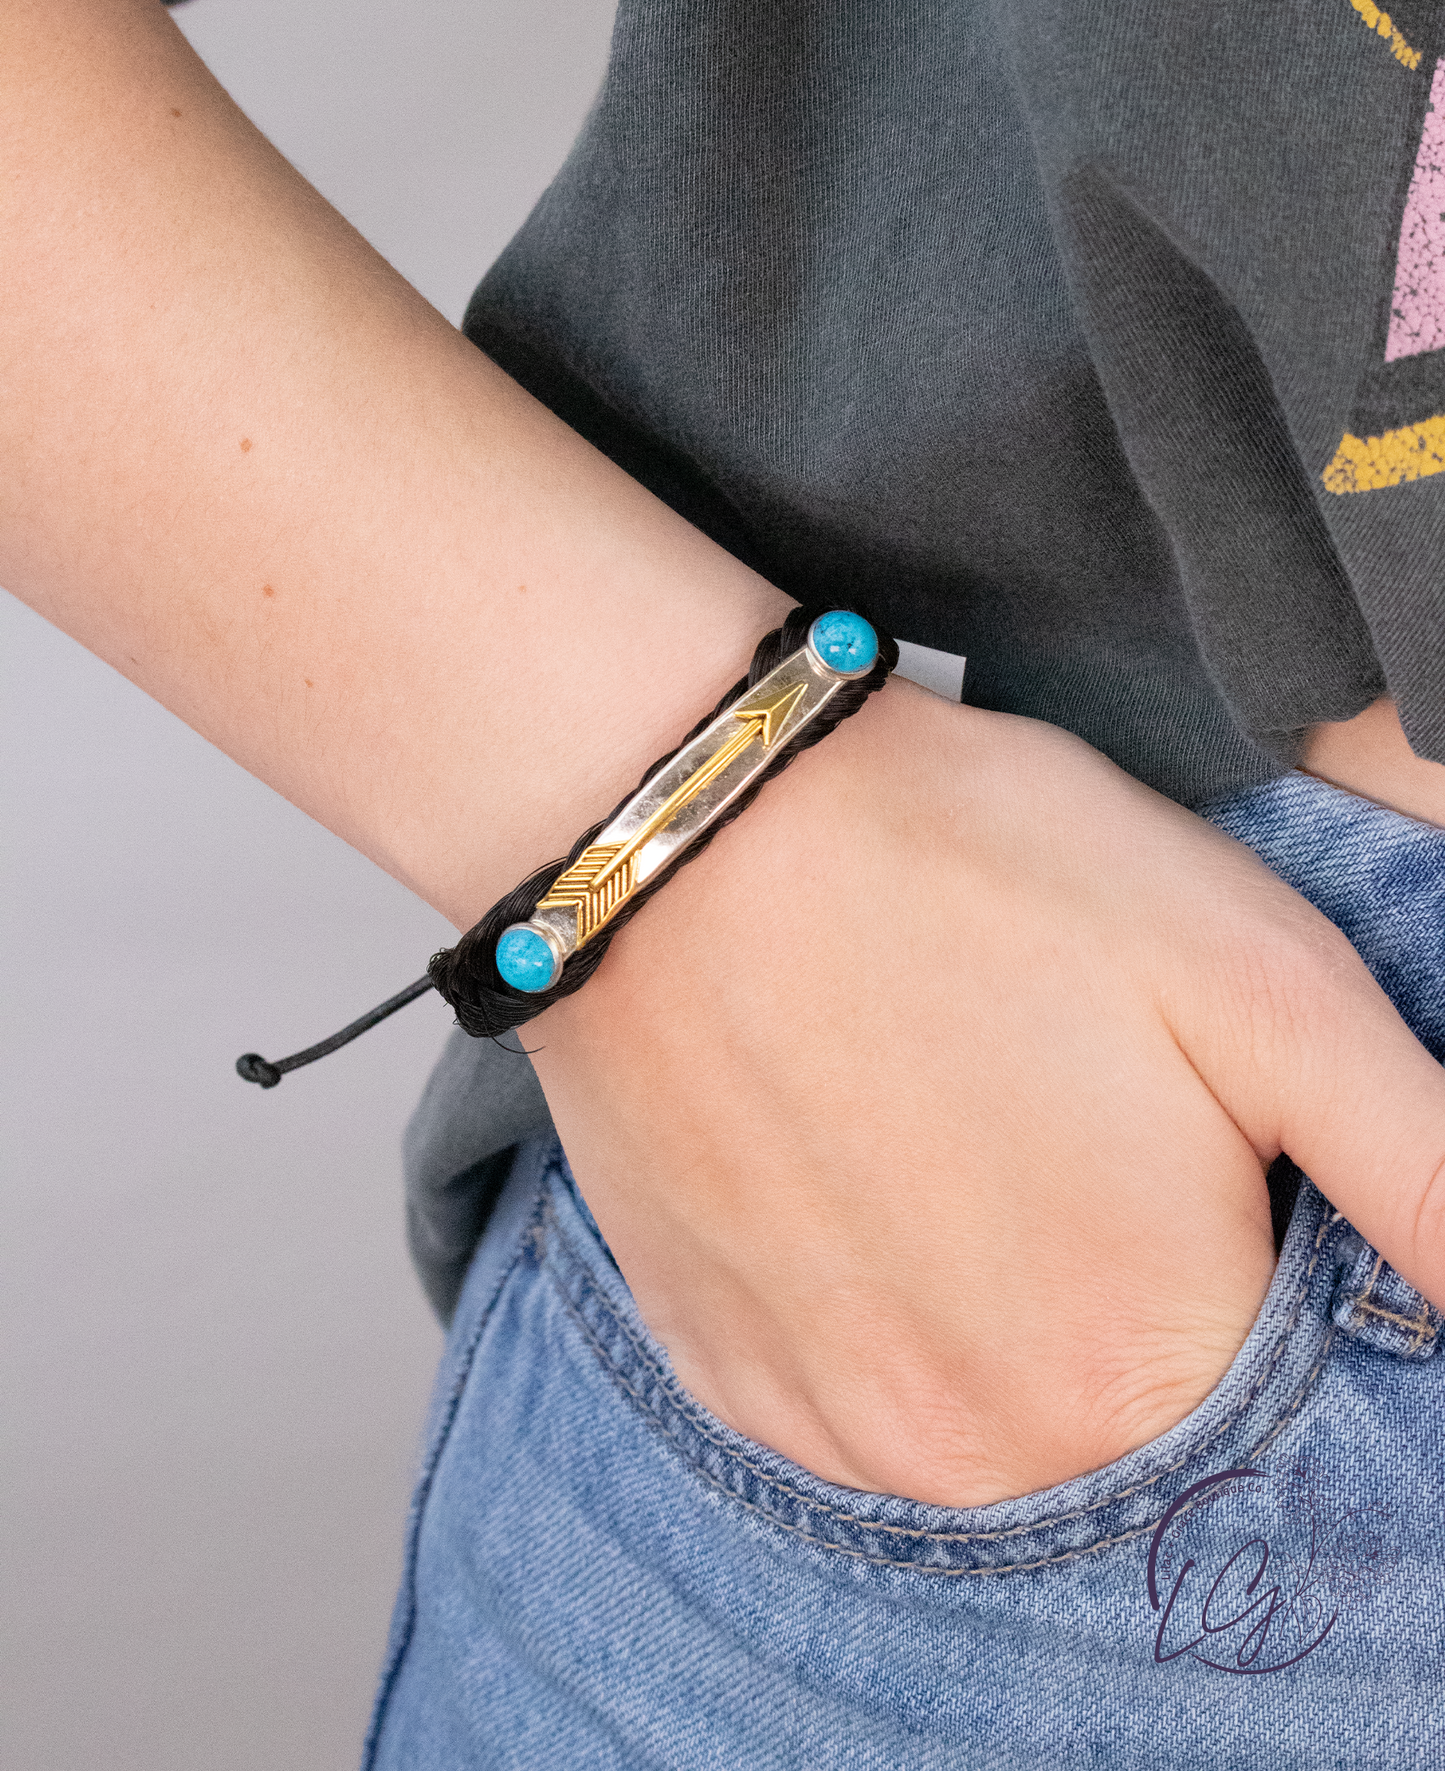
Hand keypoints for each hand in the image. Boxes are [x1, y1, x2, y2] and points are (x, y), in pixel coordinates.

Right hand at [527, 681, 1444, 1506]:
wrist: (689, 827)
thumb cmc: (979, 877)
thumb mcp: (1265, 985)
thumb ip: (1427, 1176)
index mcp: (1136, 1378)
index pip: (1277, 1397)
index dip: (1251, 1249)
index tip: (1180, 1137)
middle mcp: (975, 1455)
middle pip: (1125, 1414)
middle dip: (1129, 1278)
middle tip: (1061, 1106)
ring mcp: (826, 1425)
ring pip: (987, 1409)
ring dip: (1003, 1299)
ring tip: (959, 1123)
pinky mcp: (722, 1368)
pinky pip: (853, 1390)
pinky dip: (887, 1306)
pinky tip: (866, 1169)